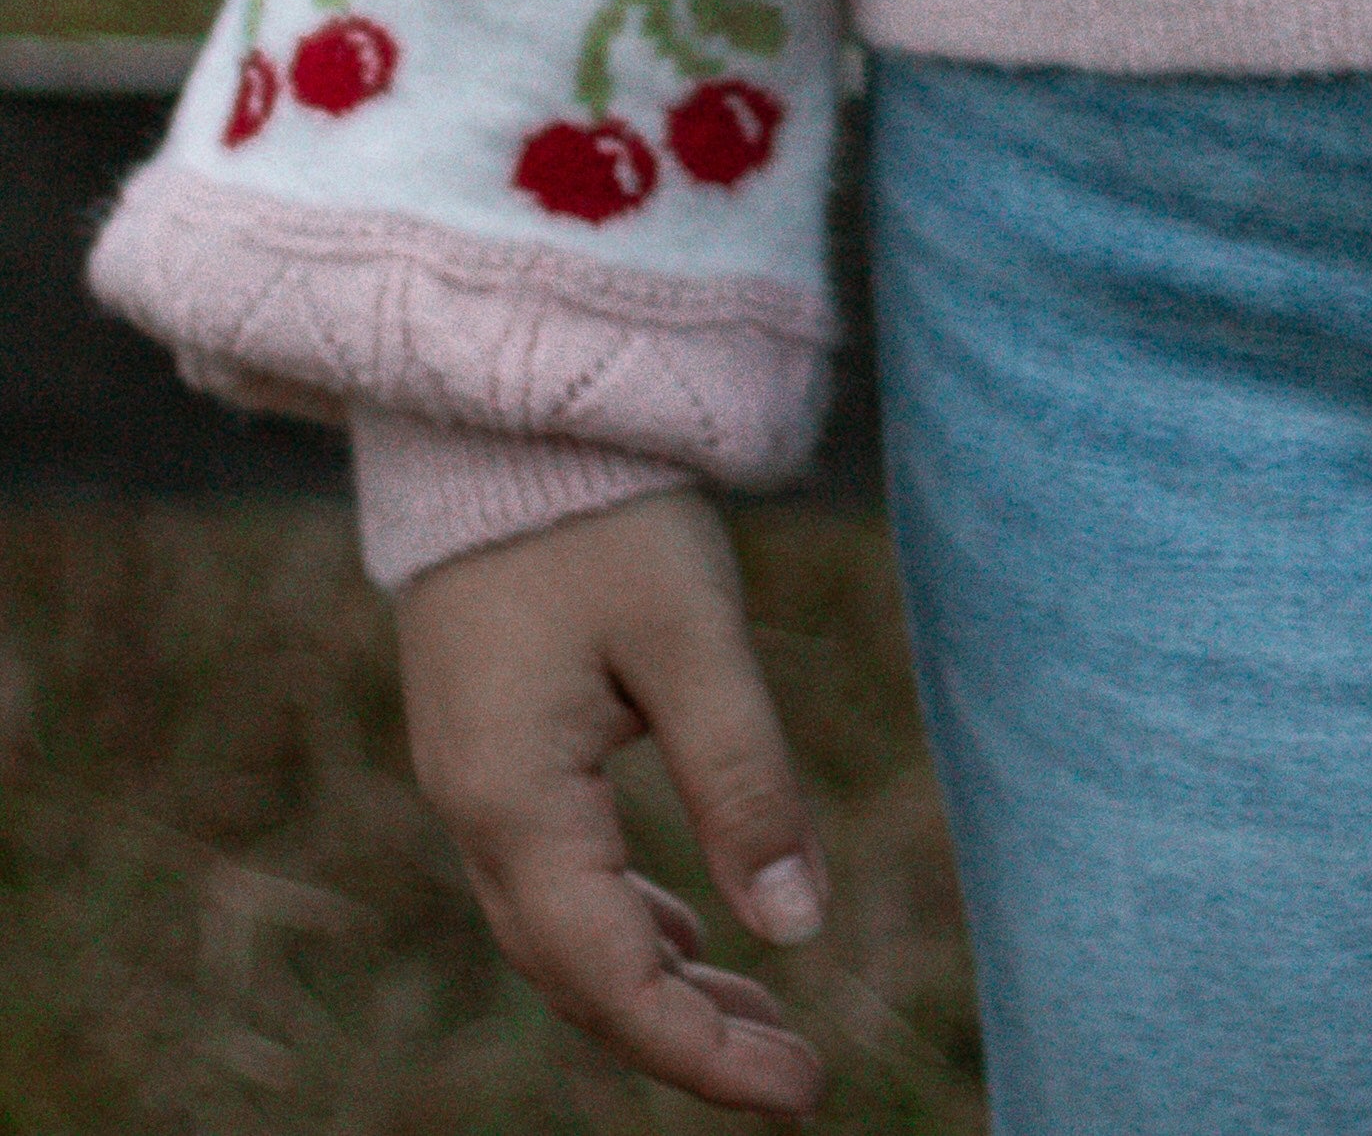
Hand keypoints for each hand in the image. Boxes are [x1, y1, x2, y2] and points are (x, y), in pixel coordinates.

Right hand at [396, 482, 829, 1115]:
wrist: (493, 403)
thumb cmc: (600, 506)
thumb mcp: (693, 636)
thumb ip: (744, 782)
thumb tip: (796, 930)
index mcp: (515, 801)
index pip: (612, 978)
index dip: (703, 1054)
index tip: (800, 1096)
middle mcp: (476, 809)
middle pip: (576, 975)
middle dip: (683, 1038)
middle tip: (795, 1079)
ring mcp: (473, 776)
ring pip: (561, 931)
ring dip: (656, 984)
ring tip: (762, 1022)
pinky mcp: (490, 740)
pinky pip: (552, 873)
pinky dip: (624, 920)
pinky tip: (688, 930)